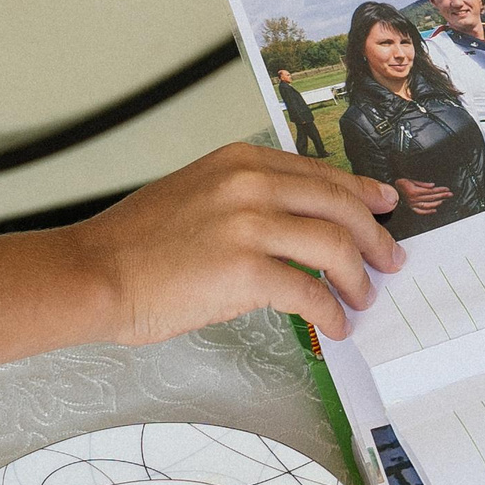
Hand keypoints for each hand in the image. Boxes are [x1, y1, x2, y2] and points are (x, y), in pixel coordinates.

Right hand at [68, 144, 403, 342]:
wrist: (94, 273)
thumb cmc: (137, 244)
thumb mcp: (198, 193)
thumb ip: (248, 197)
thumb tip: (299, 224)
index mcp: (241, 161)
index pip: (322, 173)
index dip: (363, 193)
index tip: (385, 207)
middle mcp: (249, 184)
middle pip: (341, 204)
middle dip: (375, 236)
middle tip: (390, 259)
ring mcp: (249, 225)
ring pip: (335, 246)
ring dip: (358, 278)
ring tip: (362, 299)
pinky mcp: (245, 270)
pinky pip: (311, 291)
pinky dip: (331, 311)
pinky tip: (334, 324)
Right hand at [392, 177, 451, 214]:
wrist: (392, 188)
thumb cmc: (401, 183)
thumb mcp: (411, 180)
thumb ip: (423, 184)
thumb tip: (433, 186)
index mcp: (415, 191)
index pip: (431, 191)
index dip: (440, 190)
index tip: (447, 189)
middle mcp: (414, 199)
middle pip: (431, 198)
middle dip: (442, 195)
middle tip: (450, 194)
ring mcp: (413, 204)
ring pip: (428, 205)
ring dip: (437, 203)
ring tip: (444, 200)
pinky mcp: (411, 208)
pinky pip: (421, 211)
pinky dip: (428, 211)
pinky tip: (434, 210)